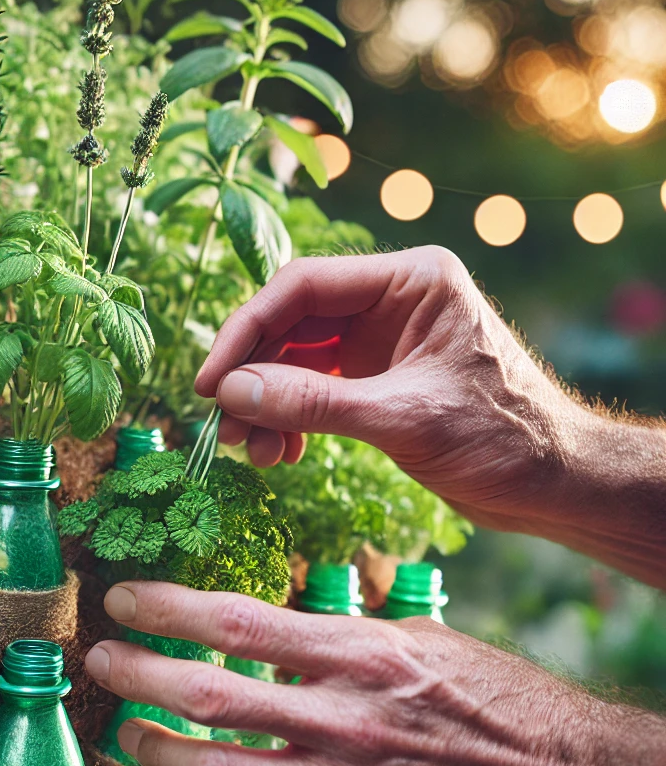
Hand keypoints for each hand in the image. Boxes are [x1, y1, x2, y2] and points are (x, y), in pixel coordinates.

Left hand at [86, 581, 665, 765]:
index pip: (240, 620)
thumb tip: (275, 623)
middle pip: (213, 692)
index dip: (170, 608)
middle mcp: (344, 717)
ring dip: (160, 748)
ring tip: (128, 730)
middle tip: (100, 659)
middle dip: (141, 673)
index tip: (125, 599)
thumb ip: (343, 632)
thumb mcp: (420, 639)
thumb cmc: (496, 697)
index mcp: (360, 651)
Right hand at [195, 247, 665, 587]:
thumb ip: (313, 402)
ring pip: (296, 359)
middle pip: (292, 323)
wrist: (554, 484)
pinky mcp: (376, 378)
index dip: (247, 330)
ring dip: (267, 404)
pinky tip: (283, 453)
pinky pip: (314, 388)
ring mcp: (381, 340)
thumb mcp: (401, 418)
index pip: (303, 287)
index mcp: (410, 282)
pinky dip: (291, 419)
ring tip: (253, 451)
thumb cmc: (503, 439)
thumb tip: (232, 392)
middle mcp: (391, 301)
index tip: (211, 381)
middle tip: (223, 426)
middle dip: (254, 376)